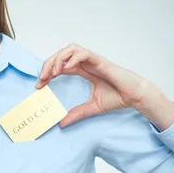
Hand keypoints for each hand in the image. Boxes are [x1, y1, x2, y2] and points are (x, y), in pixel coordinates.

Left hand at [35, 43, 151, 126]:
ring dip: (59, 58)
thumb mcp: (92, 107)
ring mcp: (93, 60)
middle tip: (41, 79)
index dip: (47, 73)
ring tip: (53, 73)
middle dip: (48, 64)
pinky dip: (73, 58)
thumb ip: (77, 113)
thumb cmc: (118, 97)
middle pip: (61, 55)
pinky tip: (67, 68)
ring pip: (71, 48)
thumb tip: (61, 123)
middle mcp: (86, 63)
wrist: (134, 96)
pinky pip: (84, 53)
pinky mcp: (101, 61)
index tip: (39, 86)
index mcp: (83, 70)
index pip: (60, 66)